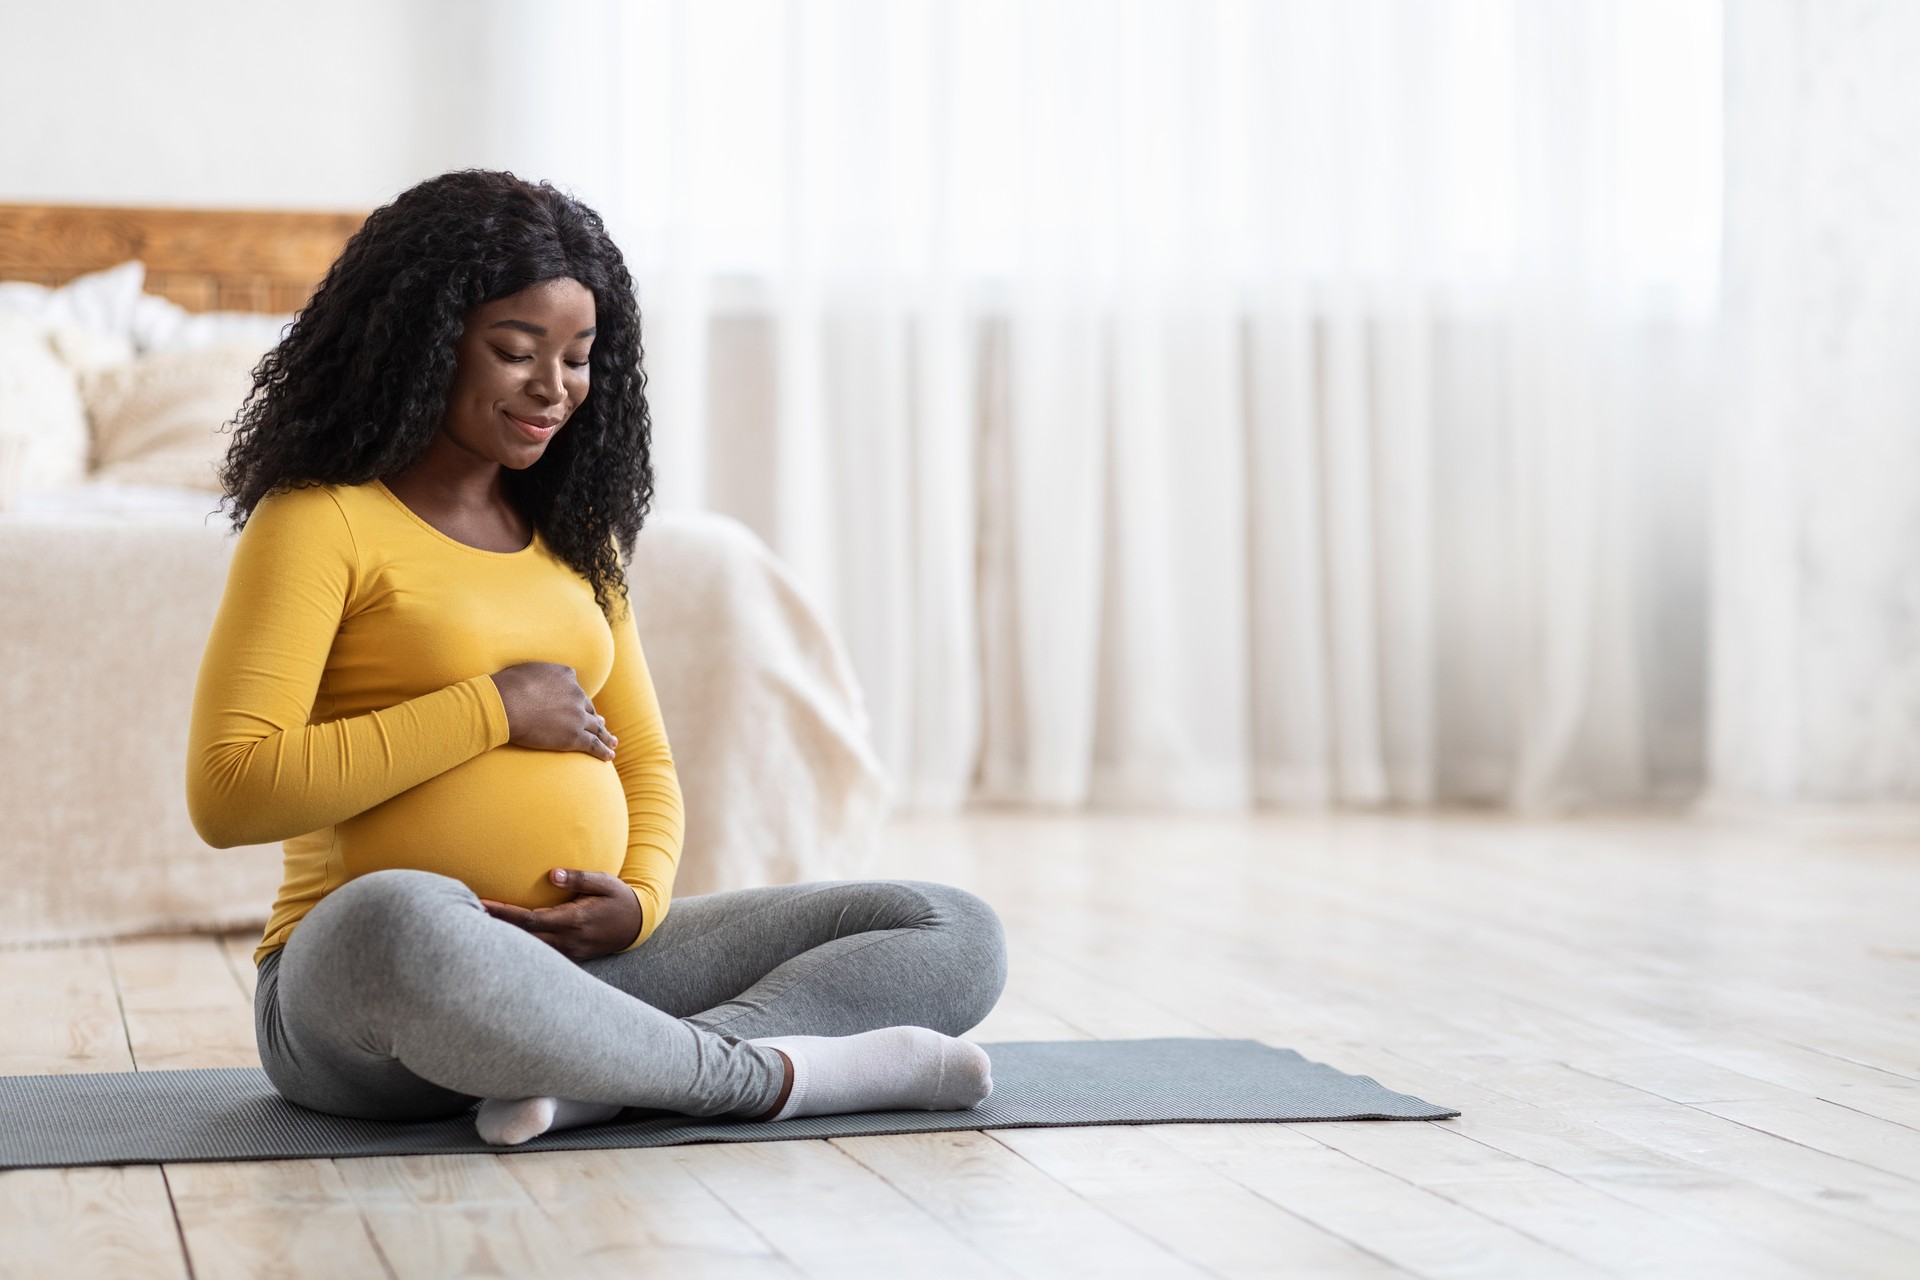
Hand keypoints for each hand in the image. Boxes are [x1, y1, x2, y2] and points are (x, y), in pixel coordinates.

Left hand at [477, 868, 642, 960]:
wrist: (637, 926)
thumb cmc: (619, 899)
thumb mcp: (604, 882)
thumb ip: (578, 879)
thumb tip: (551, 874)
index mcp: (574, 921)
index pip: (530, 920)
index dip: (503, 914)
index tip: (481, 904)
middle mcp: (568, 941)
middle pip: (521, 940)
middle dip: (494, 929)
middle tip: (464, 916)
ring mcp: (568, 953)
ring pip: (528, 951)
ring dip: (503, 942)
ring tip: (476, 929)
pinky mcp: (568, 958)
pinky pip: (539, 956)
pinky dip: (519, 948)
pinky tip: (501, 941)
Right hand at [489, 662, 616, 759]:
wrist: (504, 704)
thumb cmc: (506, 687)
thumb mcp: (527, 670)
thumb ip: (540, 675)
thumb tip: (537, 679)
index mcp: (566, 676)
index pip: (576, 689)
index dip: (579, 700)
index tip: (581, 706)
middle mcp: (576, 694)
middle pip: (588, 709)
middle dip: (596, 718)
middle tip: (602, 724)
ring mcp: (577, 716)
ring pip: (596, 727)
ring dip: (605, 736)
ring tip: (612, 742)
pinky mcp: (574, 736)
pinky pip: (593, 744)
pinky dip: (603, 751)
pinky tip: (609, 756)